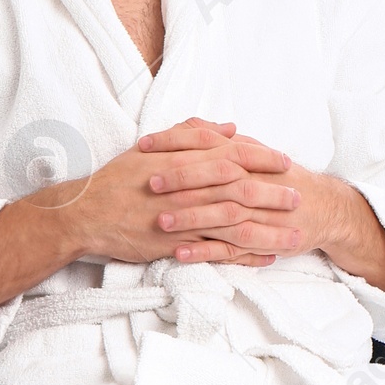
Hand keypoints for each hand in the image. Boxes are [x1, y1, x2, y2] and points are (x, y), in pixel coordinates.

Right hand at [22, 116, 297, 268]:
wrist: (85, 214)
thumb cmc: (118, 179)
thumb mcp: (151, 148)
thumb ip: (190, 135)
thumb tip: (228, 128)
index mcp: (180, 162)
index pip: (229, 155)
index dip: (260, 158)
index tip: (285, 160)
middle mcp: (183, 189)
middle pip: (237, 189)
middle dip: (271, 193)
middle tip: (299, 195)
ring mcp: (180, 219)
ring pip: (231, 223)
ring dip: (266, 228)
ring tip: (294, 232)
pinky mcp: (175, 246)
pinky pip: (215, 252)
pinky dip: (243, 255)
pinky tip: (266, 257)